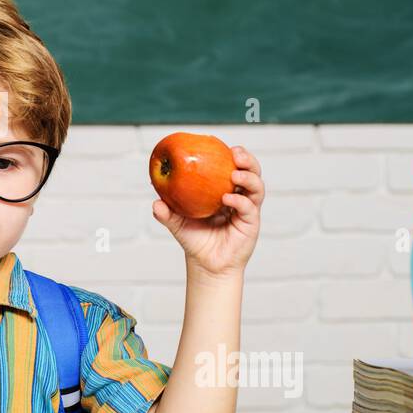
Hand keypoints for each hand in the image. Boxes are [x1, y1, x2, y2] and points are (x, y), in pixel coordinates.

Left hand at [152, 145, 262, 277]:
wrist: (206, 265)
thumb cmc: (194, 240)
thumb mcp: (177, 223)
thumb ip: (166, 213)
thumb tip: (156, 202)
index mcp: (225, 190)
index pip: (234, 167)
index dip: (233, 155)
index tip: (224, 146)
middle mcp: (240, 196)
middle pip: (252, 172)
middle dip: (248, 160)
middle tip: (236, 154)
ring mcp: (247, 209)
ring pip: (257, 187)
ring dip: (248, 176)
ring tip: (234, 174)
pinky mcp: (251, 223)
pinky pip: (249, 207)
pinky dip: (240, 199)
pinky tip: (227, 198)